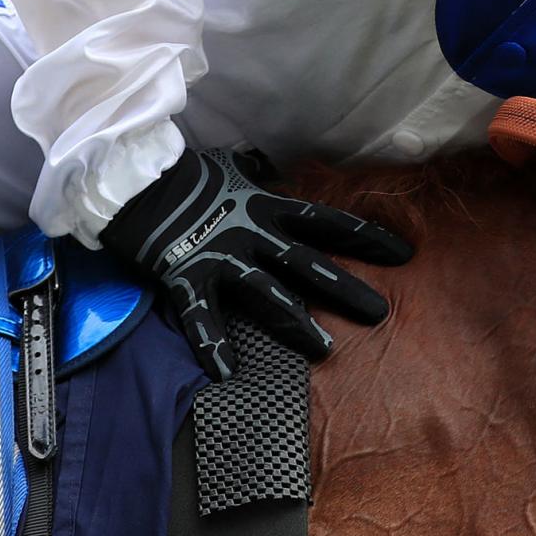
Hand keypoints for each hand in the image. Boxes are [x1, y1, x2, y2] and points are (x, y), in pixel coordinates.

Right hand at [99, 144, 412, 381]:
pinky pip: (202, 317)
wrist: (134, 177)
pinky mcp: (187, 276)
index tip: (401, 252)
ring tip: (324, 349)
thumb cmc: (182, 174)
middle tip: (380, 312)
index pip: (326, 221)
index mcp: (264, 205)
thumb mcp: (228, 168)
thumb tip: (263, 163)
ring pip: (268, 293)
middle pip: (309, 263)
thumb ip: (251, 174)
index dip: (365, 237)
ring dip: (297, 323)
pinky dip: (213, 344)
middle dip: (346, 288)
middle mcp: (251, 232)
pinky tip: (226, 372)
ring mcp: (221, 256)